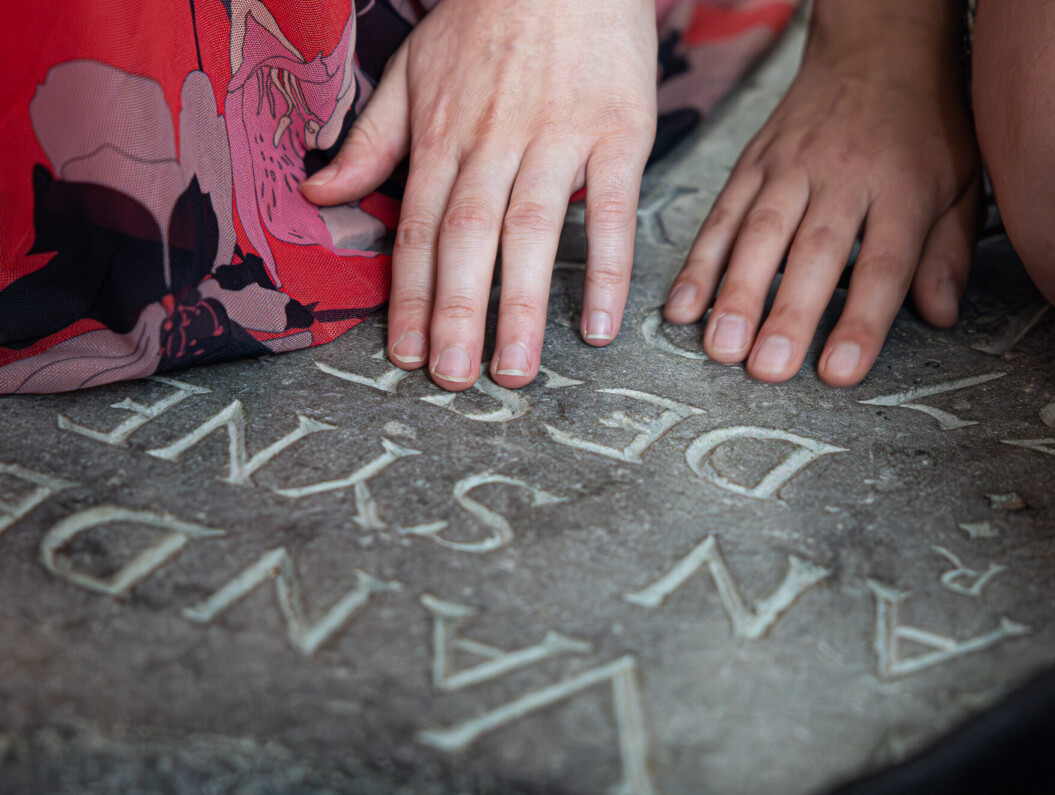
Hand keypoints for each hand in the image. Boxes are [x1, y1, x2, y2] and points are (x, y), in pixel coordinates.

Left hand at [303, 0, 657, 389]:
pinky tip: (601, 324)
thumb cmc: (488, 16)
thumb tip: (317, 193)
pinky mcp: (618, 133)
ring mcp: (558, 138)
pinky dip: (608, 268)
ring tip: (515, 371)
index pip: (416, 227)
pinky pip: (611, 210)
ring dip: (521, 306)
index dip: (407, 295)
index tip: (403, 353)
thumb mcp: (413, 69)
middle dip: (456, 314)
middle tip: (453, 379)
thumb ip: (369, 139)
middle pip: (468, 239)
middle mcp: (494, 141)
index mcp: (443, 134)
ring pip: (531, 231)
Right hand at [663, 14, 980, 385]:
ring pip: (758, 234)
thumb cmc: (923, 124)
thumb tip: (939, 315)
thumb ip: (948, 251)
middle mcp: (843, 176)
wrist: (878, 45)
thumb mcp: (962, 180)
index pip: (881, 264)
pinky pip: (721, 215)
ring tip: (721, 346)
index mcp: (903, 187)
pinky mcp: (752, 163)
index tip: (840, 371)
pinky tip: (683, 306)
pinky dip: (699, 263)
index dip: (860, 320)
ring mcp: (790, 167)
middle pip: (812, 253)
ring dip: (736, 294)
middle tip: (767, 367)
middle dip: (786, 313)